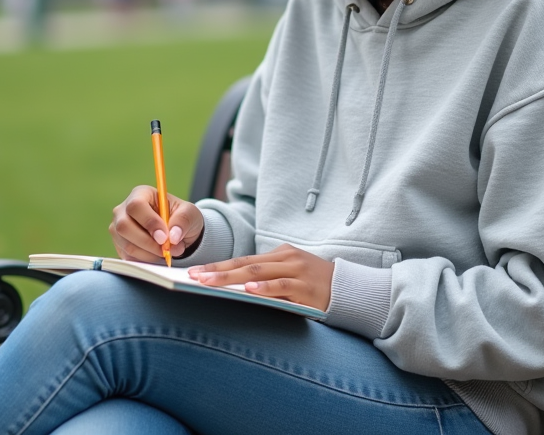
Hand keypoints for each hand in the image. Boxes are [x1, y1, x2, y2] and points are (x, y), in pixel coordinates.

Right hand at [109, 186, 203, 262]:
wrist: (177, 233)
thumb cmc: (181, 218)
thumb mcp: (190, 213)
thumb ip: (183, 220)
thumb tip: (173, 236)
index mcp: (141, 194)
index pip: (136, 206)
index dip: (149, 222)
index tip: (164, 237)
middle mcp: (124, 209)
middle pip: (124, 226)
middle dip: (148, 242)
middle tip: (166, 249)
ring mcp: (118, 228)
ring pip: (126, 244)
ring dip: (149, 253)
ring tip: (166, 252)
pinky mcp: (119, 245)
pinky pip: (128, 257)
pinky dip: (145, 260)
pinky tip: (157, 255)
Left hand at [188, 244, 333, 310]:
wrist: (349, 289)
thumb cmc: (316, 285)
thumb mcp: (290, 276)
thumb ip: (267, 278)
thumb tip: (234, 288)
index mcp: (280, 253)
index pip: (243, 259)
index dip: (218, 265)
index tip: (195, 272)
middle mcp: (286, 258)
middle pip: (245, 263)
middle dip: (217, 271)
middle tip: (193, 277)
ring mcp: (296, 270)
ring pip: (257, 272)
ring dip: (231, 278)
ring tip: (209, 283)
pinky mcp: (306, 286)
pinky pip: (281, 286)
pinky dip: (264, 287)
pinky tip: (248, 289)